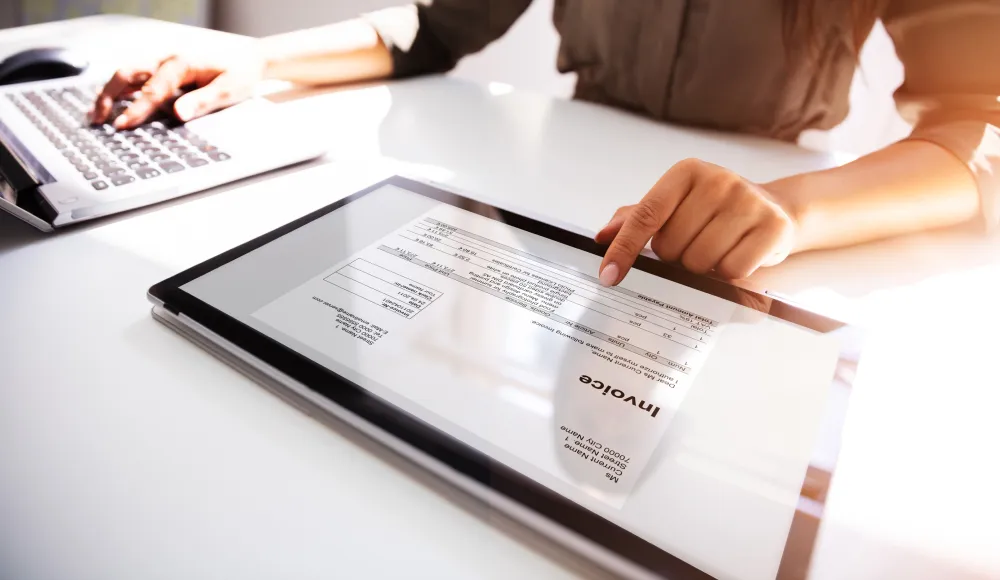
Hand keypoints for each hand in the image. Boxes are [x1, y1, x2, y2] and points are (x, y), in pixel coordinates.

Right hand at [89, 51, 264, 128]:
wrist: (248, 58)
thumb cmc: (239, 73)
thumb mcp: (228, 90)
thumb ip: (202, 101)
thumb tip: (178, 115)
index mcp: (181, 63)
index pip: (153, 89)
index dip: (136, 109)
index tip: (122, 126)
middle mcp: (166, 59)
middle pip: (127, 74)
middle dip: (108, 96)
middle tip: (97, 120)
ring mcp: (162, 63)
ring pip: (127, 74)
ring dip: (109, 93)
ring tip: (95, 116)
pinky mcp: (163, 69)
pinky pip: (136, 78)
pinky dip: (121, 91)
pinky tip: (111, 105)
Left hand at [595, 159, 796, 284]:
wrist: (775, 208)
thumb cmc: (715, 210)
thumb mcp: (676, 205)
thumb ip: (637, 219)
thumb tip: (603, 235)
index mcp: (687, 172)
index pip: (646, 214)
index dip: (624, 248)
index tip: (608, 274)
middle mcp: (719, 180)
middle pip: (671, 246)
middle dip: (676, 255)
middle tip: (694, 242)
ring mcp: (749, 202)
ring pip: (699, 261)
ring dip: (701, 266)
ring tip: (716, 248)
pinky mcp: (773, 227)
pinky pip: (732, 271)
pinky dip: (728, 273)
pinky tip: (736, 254)